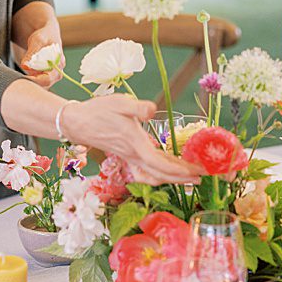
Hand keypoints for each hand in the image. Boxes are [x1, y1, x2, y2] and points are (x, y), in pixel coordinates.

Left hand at [20, 28, 64, 88]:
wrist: (48, 33)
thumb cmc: (44, 35)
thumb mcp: (37, 41)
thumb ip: (31, 54)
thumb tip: (24, 66)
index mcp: (59, 62)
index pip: (48, 78)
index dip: (35, 80)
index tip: (21, 78)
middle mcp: (58, 70)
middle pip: (45, 84)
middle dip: (31, 82)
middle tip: (17, 78)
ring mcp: (53, 73)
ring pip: (41, 84)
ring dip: (30, 81)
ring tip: (18, 76)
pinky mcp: (47, 74)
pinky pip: (39, 81)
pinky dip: (30, 79)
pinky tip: (21, 75)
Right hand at [60, 95, 201, 184]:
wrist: (78, 122)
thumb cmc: (99, 111)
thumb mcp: (119, 103)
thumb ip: (137, 107)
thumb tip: (151, 110)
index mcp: (135, 144)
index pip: (159, 164)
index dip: (179, 170)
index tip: (196, 171)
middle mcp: (134, 155)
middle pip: (161, 175)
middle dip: (183, 178)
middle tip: (204, 177)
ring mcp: (131, 158)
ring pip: (155, 175)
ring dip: (174, 178)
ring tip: (192, 177)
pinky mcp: (129, 156)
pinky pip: (149, 171)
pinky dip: (162, 173)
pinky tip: (171, 170)